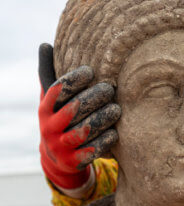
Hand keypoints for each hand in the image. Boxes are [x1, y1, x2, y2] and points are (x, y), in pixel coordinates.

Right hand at [38, 43, 120, 188]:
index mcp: (45, 109)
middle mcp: (50, 127)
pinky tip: (115, 133)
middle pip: (72, 110)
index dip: (73, 80)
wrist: (58, 158)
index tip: (91, 71)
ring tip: (116, 109)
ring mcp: (61, 146)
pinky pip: (91, 151)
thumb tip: (46, 44)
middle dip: (93, 98)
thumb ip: (51, 75)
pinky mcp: (73, 161)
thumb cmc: (60, 119)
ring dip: (102, 118)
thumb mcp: (52, 100)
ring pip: (83, 131)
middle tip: (110, 89)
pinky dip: (104, 141)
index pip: (57, 91)